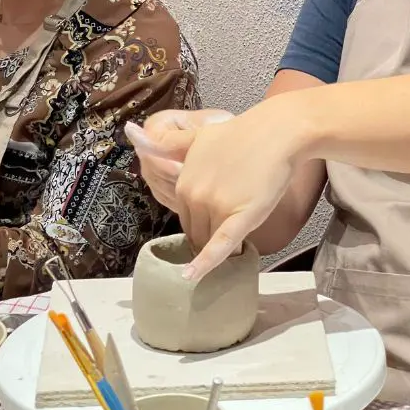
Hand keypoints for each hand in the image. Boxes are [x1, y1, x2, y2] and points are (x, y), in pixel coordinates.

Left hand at [133, 97, 302, 279]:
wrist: (276, 133)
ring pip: (210, 241)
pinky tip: (193, 277)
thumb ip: (169, 143)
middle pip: (197, 232)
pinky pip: (219, 246)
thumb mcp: (198, 136)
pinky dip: (206, 264)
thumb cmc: (241, 134)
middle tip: (231, 225)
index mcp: (183, 182)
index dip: (202, 222)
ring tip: (240, 232)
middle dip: (210, 234)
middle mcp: (194, 196)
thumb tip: (133, 132)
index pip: (186, 218)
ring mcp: (216, 207)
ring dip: (220, 247)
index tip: (215, 220)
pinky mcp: (239, 217)